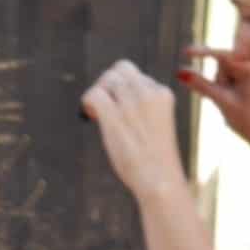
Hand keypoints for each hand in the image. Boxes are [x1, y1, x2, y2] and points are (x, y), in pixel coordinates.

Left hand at [81, 60, 188, 202]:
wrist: (160, 180)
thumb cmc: (154, 158)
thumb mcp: (155, 123)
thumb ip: (140, 106)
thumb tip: (112, 95)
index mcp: (162, 94)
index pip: (135, 74)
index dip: (120, 86)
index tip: (117, 105)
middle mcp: (150, 93)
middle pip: (119, 70)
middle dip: (107, 85)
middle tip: (103, 109)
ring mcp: (133, 103)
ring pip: (107, 79)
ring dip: (97, 93)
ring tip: (98, 115)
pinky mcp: (116, 115)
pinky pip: (94, 94)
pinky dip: (87, 102)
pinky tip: (91, 117)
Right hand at [177, 46, 249, 149]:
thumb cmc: (247, 119)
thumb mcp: (221, 101)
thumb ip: (201, 85)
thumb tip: (180, 72)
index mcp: (249, 70)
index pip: (222, 55)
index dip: (202, 52)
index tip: (185, 52)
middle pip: (221, 66)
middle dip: (216, 81)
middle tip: (226, 100)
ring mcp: (249, 77)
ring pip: (222, 75)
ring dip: (219, 89)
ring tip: (232, 105)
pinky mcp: (246, 85)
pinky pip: (226, 83)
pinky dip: (222, 91)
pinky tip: (231, 104)